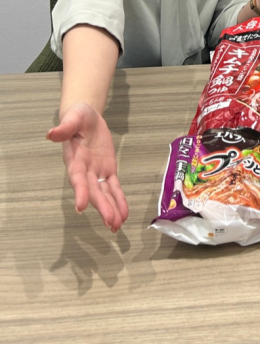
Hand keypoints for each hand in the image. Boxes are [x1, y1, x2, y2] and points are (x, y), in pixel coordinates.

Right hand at [47, 102, 128, 231]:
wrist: (87, 117)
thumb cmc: (77, 118)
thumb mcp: (73, 117)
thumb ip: (65, 127)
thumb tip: (51, 134)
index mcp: (74, 160)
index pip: (78, 178)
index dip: (80, 191)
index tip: (81, 207)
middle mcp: (85, 170)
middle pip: (93, 191)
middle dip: (102, 206)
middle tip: (110, 222)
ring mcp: (97, 172)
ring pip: (104, 193)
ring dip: (111, 209)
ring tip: (117, 226)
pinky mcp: (108, 170)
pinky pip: (114, 187)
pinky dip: (119, 200)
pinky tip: (124, 214)